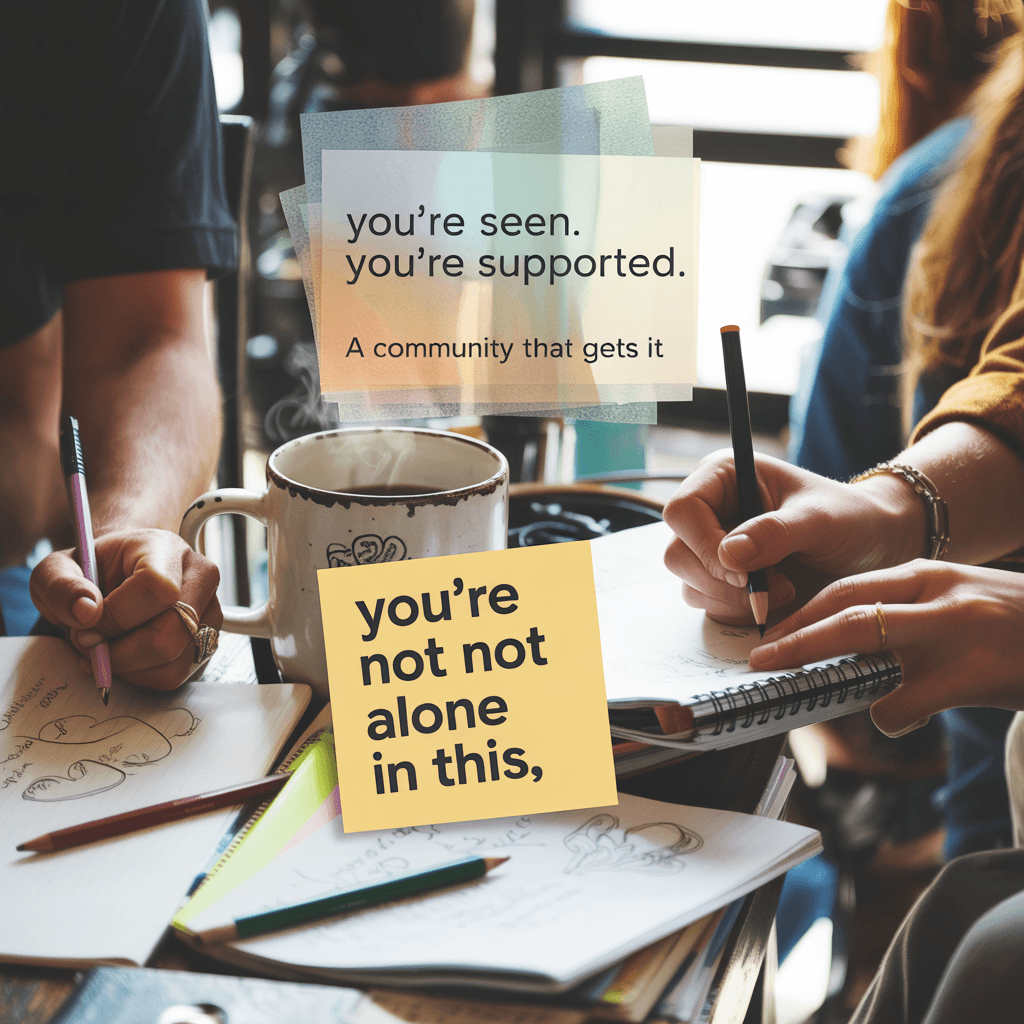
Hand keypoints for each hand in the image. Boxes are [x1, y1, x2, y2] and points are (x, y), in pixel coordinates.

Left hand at [29, 528, 221, 689]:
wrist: (118, 576)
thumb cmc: (91, 572)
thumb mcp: (57, 570)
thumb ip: (61, 586)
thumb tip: (87, 613)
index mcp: (165, 548)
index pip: (158, 588)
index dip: (118, 616)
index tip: (86, 625)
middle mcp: (200, 578)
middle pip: (172, 633)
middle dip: (121, 652)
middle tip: (89, 644)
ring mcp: (209, 612)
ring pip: (174, 662)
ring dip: (127, 667)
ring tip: (104, 649)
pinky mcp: (206, 642)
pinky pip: (174, 676)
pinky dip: (139, 676)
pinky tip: (121, 657)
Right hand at [662, 450, 923, 624]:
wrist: (874, 547)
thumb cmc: (850, 518)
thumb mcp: (819, 520)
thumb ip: (775, 533)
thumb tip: (729, 554)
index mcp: (723, 477)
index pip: (683, 511)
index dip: (705, 545)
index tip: (744, 574)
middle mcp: (709, 511)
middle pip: (678, 553)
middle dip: (720, 580)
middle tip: (770, 590)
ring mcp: (711, 548)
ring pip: (689, 583)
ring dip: (732, 599)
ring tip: (783, 591)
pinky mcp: (720, 581)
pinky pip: (707, 604)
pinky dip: (737, 611)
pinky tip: (773, 602)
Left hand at [748, 560, 1023, 736]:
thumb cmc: (1016, 626)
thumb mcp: (962, 602)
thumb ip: (911, 616)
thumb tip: (853, 649)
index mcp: (930, 574)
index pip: (848, 586)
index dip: (803, 610)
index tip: (769, 631)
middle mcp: (937, 593)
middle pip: (845, 609)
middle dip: (794, 635)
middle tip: (759, 658)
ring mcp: (955, 630)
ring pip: (865, 642)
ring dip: (820, 665)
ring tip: (797, 685)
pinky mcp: (973, 673)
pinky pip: (906, 700)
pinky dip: (889, 715)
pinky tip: (896, 719)